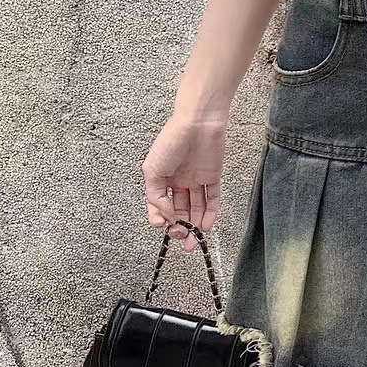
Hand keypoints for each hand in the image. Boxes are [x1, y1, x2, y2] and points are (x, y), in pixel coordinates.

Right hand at [141, 114, 226, 250]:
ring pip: (196, 208)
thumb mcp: (152, 171)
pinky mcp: (213, 177)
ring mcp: (196, 179)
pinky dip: (210, 214)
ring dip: (194, 226)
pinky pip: (212, 199)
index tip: (164, 226)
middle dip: (179, 227)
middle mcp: (179, 180)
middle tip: (180, 238)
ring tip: (193, 243)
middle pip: (179, 209)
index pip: (160, 205)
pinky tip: (205, 227)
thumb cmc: (171, 141)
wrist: (198, 122)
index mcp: (161, 178)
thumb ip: (156, 197)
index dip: (161, 218)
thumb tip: (166, 216)